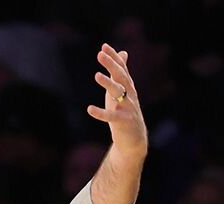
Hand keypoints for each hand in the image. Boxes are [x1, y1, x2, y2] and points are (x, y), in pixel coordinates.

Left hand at [87, 44, 147, 158]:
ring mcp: (128, 108)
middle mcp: (130, 94)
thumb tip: (123, 52)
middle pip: (121, 77)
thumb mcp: (122, 89)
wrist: (134, 137)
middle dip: (111, 65)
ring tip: (97, 75)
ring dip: (108, 84)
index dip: (114, 57)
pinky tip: (89, 109)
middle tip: (100, 54)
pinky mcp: (124, 122)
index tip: (104, 46)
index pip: (121, 68)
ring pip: (119, 93)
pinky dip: (101, 113)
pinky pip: (111, 116)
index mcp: (128, 86)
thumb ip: (121, 72)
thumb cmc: (125, 110)